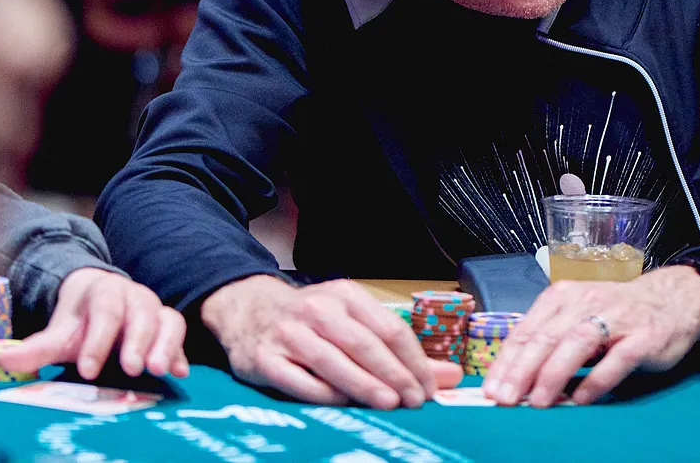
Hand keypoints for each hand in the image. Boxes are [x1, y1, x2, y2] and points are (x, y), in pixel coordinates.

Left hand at [0, 267, 188, 380]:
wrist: (100, 297)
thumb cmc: (80, 320)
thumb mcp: (59, 330)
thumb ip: (36, 347)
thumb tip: (1, 360)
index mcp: (104, 292)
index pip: (103, 311)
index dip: (98, 339)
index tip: (87, 369)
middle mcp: (133, 296)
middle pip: (141, 313)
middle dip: (137, 341)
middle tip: (131, 368)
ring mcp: (155, 309)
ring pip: (168, 319)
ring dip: (165, 345)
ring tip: (160, 370)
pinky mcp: (168, 325)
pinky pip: (180, 333)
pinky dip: (181, 352)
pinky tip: (180, 372)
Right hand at [200, 275, 461, 409]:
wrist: (249, 312)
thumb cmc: (313, 321)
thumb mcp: (354, 322)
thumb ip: (400, 350)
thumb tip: (450, 377)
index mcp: (346, 295)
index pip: (390, 328)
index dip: (414, 360)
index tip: (430, 388)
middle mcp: (317, 309)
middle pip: (364, 343)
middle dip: (394, 374)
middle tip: (415, 401)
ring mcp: (289, 333)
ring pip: (333, 361)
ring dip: (364, 384)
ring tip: (390, 403)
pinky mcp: (265, 359)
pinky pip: (299, 380)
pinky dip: (325, 393)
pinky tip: (345, 404)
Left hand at [482, 265, 699, 407]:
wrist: (673, 300)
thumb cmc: (617, 313)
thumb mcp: (578, 315)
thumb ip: (550, 340)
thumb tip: (514, 378)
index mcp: (563, 296)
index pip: (526, 330)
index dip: (506, 362)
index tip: (491, 389)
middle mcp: (586, 302)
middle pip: (546, 337)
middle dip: (521, 371)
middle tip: (505, 400)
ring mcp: (617, 318)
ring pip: (576, 343)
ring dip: (553, 374)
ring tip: (537, 402)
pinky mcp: (644, 337)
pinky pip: (617, 360)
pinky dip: (597, 380)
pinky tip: (582, 400)